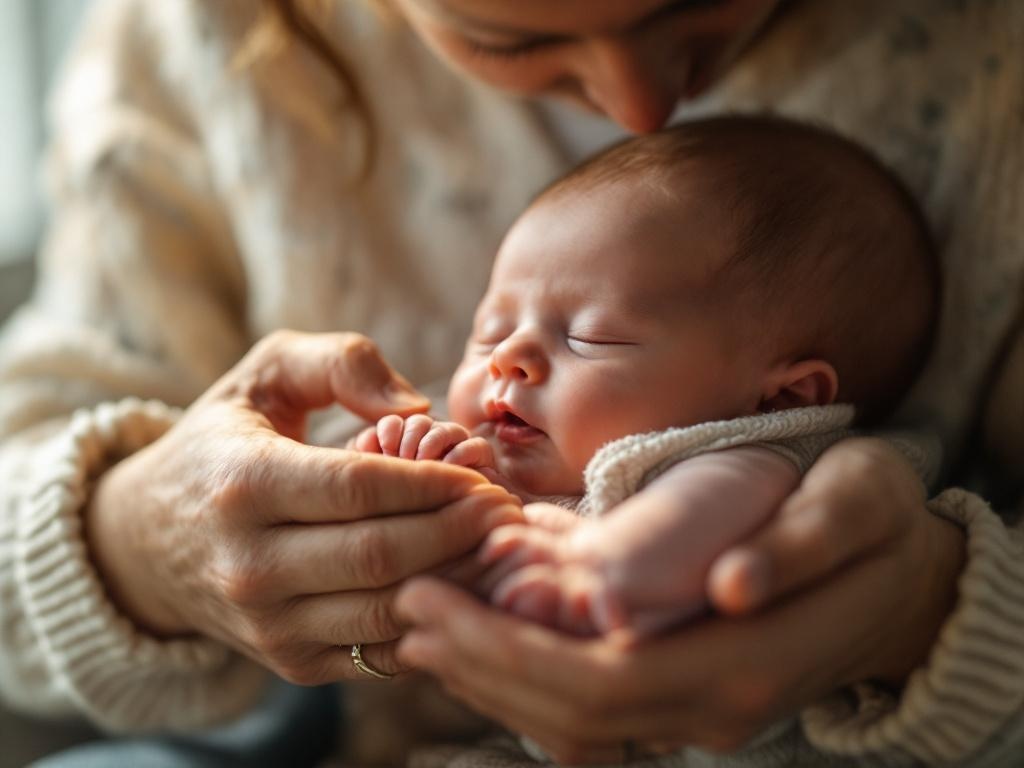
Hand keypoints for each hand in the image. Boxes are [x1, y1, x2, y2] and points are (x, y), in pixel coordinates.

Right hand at [85, 330, 522, 681]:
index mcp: (243, 483)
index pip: (360, 489)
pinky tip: (460, 582)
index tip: (482, 472)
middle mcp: (248, 564)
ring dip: (456, 579)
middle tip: (505, 509)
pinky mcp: (289, 661)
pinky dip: (429, 617)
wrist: (148, 539)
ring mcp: (267, 624)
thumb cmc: (223, 442)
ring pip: (386, 610)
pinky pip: (378, 648)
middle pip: (382, 555)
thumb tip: (417, 408)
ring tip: (495, 545)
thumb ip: (341, 362)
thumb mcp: (266, 374)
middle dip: (459, 531)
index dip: (434, 482)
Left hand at [395, 438, 965, 762]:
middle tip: (405, 608)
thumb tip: (729, 588)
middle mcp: (709, 703)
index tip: (435, 603)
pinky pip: (588, 695)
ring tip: (422, 625)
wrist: (905, 577)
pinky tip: (482, 629)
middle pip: (566, 713)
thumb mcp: (856, 506)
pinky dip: (525, 667)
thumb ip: (799, 546)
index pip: (598, 682)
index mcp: (743, 661)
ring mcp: (693, 702)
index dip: (506, 652)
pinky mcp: (680, 682)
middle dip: (477, 665)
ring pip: (569, 717)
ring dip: (490, 674)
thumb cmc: (876, 525)